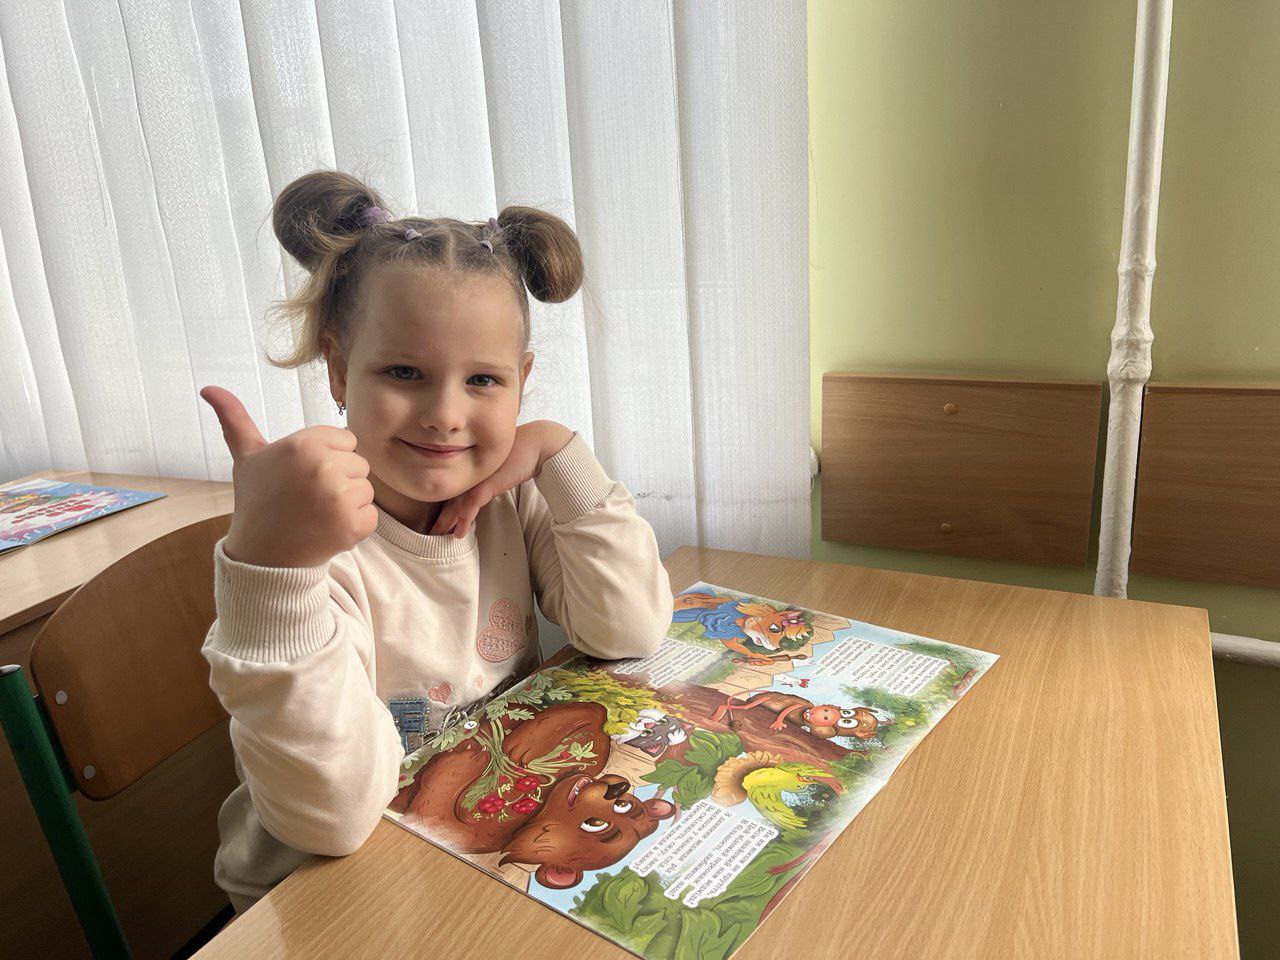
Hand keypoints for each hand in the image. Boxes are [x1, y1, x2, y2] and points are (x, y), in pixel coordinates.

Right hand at [201, 386, 376, 566]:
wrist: (262, 556)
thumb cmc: (258, 501)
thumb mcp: (247, 457)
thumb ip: (234, 419)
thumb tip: (209, 388)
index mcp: (303, 444)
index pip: (346, 440)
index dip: (328, 458)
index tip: (304, 475)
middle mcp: (323, 466)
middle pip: (359, 464)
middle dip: (340, 480)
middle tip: (308, 498)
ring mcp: (339, 497)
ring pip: (366, 490)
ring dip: (348, 504)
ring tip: (316, 514)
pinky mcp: (353, 525)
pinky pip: (371, 516)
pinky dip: (354, 526)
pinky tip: (326, 530)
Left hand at [429, 420, 573, 537]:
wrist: (536, 445)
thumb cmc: (520, 455)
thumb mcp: (499, 468)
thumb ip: (489, 478)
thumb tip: (484, 491)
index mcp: (472, 469)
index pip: (454, 489)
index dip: (444, 505)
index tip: (437, 519)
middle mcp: (471, 473)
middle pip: (450, 497)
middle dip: (441, 516)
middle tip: (431, 531)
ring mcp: (478, 478)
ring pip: (457, 503)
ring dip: (447, 521)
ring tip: (439, 535)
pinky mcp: (488, 483)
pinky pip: (472, 504)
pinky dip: (465, 519)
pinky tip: (460, 533)